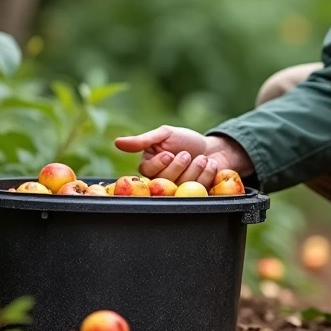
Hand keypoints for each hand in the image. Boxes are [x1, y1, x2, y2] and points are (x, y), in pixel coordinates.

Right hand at [113, 125, 251, 187]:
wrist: (213, 148)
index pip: (148, 172)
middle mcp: (162, 182)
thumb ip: (143, 140)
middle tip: (187, 154)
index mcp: (150, 168)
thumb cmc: (185, 140)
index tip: (169, 154)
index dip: (159, 164)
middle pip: (165, 181)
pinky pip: (200, 190)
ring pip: (182, 186)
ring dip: (196, 167)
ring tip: (202, 158)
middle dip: (179, 165)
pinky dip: (207, 174)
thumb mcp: (165, 134)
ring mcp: (179, 191)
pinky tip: (210, 164)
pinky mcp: (196, 196)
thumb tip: (117, 142)